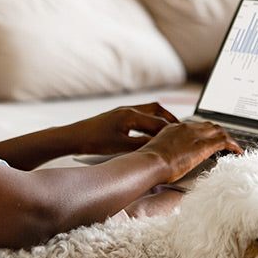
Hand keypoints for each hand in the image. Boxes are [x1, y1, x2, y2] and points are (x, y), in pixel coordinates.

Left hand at [64, 103, 179, 154]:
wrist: (75, 136)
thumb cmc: (94, 141)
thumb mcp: (121, 147)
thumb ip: (141, 146)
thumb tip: (158, 147)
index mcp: (131, 116)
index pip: (158, 123)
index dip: (172, 132)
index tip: (182, 138)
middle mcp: (129, 110)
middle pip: (157, 110)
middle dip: (170, 119)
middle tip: (182, 129)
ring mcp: (123, 111)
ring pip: (149, 110)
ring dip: (160, 118)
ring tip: (170, 129)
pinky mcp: (119, 116)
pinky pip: (140, 114)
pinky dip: (150, 120)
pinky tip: (150, 130)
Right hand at [139, 121, 242, 182]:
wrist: (149, 163)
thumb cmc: (148, 163)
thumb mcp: (156, 153)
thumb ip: (165, 153)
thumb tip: (167, 161)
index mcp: (174, 128)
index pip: (195, 127)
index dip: (206, 132)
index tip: (209, 139)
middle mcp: (186, 128)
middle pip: (209, 126)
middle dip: (219, 133)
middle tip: (226, 143)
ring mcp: (195, 135)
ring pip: (218, 131)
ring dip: (228, 139)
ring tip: (234, 148)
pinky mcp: (203, 145)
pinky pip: (224, 141)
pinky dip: (233, 145)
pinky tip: (238, 152)